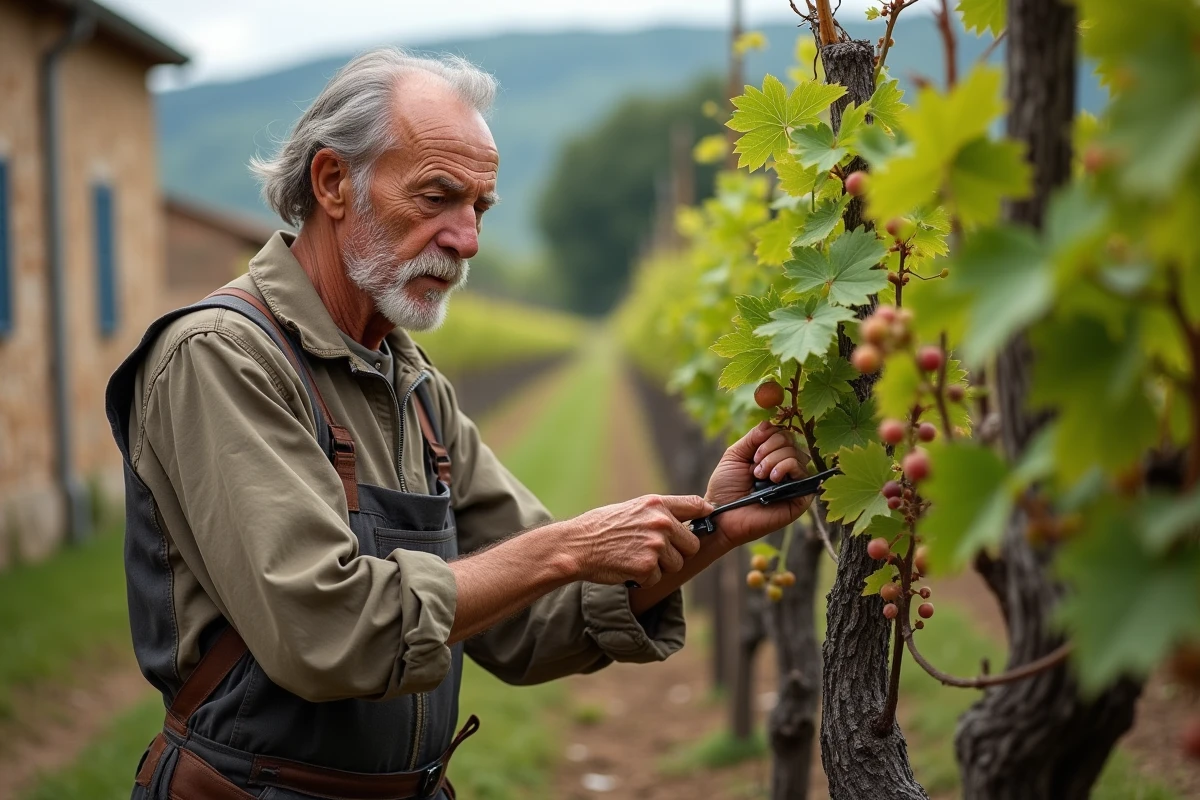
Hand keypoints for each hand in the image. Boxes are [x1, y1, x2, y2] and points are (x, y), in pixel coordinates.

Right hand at [568, 494, 711, 586]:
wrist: (577, 544)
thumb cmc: (602, 527)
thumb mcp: (634, 508)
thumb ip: (661, 512)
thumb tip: (692, 517)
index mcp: (657, 504)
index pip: (696, 505)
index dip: (705, 514)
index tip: (708, 518)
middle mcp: (660, 522)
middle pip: (692, 545)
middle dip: (677, 552)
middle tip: (652, 550)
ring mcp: (655, 545)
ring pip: (676, 565)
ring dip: (659, 567)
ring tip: (634, 556)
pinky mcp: (646, 567)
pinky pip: (658, 578)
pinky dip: (644, 578)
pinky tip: (626, 566)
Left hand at [705, 420, 811, 547]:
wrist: (722, 514)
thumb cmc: (725, 488)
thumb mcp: (735, 455)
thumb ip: (753, 437)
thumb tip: (770, 423)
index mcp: (771, 456)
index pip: (782, 433)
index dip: (769, 436)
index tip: (753, 452)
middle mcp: (785, 468)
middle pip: (791, 440)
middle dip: (770, 448)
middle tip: (755, 466)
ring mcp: (794, 482)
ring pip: (797, 453)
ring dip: (774, 459)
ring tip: (760, 475)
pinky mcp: (801, 497)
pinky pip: (803, 471)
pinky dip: (786, 467)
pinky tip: (772, 478)